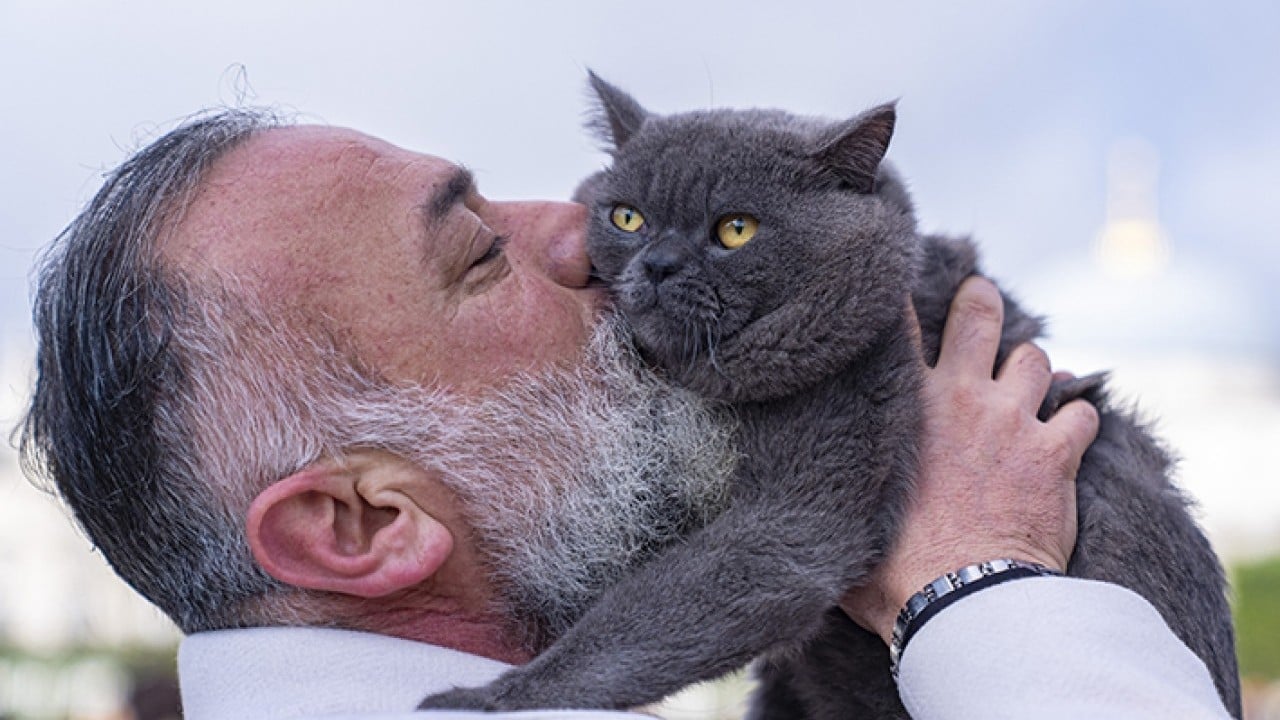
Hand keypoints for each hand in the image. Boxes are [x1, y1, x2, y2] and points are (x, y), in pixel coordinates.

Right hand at [841, 276, 1099, 642]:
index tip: (894, 289)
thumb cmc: (896, 570)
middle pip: (978, 317)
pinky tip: (1069, 434)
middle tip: (978, 297)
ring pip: (1035, 359)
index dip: (899, 302)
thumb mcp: (850, 515)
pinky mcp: (1056, 455)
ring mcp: (1013, 422)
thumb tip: (803, 497)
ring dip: (1031, 370)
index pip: (900, 329)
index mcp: (908, 407)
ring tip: (1024, 385)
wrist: (962, 600)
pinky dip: (1077, 420)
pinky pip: (1082, 414)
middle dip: (979, 301)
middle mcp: (962, 399)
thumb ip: (839, 487)